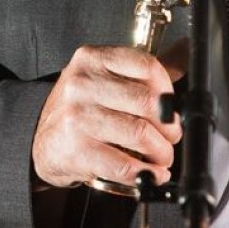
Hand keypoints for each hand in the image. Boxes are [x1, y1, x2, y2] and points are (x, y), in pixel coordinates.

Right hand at [32, 45, 181, 189]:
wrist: (42, 141)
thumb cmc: (80, 109)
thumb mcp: (104, 78)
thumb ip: (143, 70)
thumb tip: (185, 53)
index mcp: (92, 59)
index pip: (147, 66)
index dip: (169, 90)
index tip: (172, 107)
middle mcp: (82, 84)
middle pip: (148, 102)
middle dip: (170, 126)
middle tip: (171, 137)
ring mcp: (77, 118)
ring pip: (141, 135)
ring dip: (161, 153)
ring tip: (162, 157)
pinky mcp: (76, 151)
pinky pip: (124, 165)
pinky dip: (146, 174)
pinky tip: (150, 174)